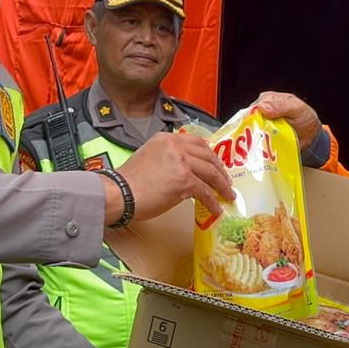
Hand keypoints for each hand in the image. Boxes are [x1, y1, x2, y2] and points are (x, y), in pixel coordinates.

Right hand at [114, 131, 233, 220]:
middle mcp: (176, 146)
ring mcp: (181, 162)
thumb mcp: (148, 156)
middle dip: (220, 170)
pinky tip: (216, 208)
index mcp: (166, 139)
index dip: (210, 154)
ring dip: (222, 186)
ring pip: (210, 173)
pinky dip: (212, 201)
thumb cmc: (130, 180)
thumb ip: (166, 156)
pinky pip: (205, 192)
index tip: (216, 163)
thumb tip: (182, 169)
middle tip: (226, 181)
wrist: (120, 193)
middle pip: (207, 156)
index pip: (196, 142)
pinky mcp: (184, 181)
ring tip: (227, 194)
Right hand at [253, 91, 320, 149]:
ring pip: (253, 130)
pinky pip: (258, 140)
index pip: (255, 106)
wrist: (312, 136)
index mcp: (269, 99)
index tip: (258, 125)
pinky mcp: (265, 136)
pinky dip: (260, 143)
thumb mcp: (297, 108)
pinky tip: (263, 146)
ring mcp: (263, 125)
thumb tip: (262, 107)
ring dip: (257, 137)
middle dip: (254, 127)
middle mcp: (263, 111)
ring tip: (263, 142)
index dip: (254, 116)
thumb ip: (281, 106)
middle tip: (261, 136)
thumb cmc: (305, 117)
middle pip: (251, 119)